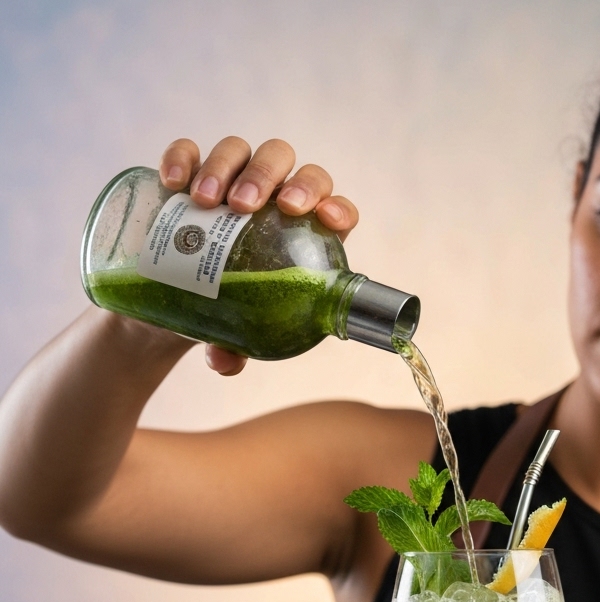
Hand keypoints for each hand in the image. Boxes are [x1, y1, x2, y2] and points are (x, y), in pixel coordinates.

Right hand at [157, 136, 359, 375]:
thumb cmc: (226, 315)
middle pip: (286, 163)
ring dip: (226, 167)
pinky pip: (189, 152)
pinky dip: (182, 158)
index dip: (335, 205)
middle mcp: (272, 199)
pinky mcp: (189, 175)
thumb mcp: (238, 333)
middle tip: (245, 207)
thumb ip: (237, 347)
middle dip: (269, 177)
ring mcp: (231, 182)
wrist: (174, 303)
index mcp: (303, 234)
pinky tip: (173, 182)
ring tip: (207, 203)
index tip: (324, 219)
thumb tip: (225, 362)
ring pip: (241, 151)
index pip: (332, 205)